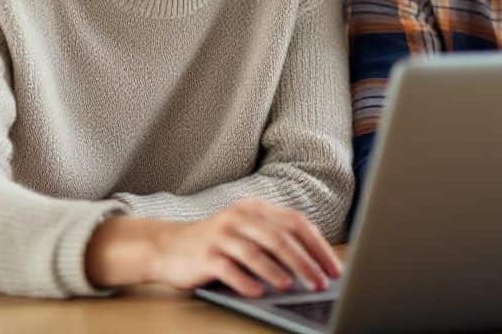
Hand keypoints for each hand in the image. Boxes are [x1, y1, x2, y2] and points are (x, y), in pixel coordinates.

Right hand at [87, 198, 341, 296]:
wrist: (168, 246)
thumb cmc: (217, 243)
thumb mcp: (247, 232)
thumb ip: (275, 240)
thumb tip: (316, 264)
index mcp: (256, 209)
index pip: (296, 223)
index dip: (318, 247)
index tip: (334, 269)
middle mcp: (240, 217)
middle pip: (280, 238)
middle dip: (305, 262)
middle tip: (320, 283)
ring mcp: (221, 235)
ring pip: (256, 253)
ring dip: (278, 272)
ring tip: (293, 287)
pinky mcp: (205, 255)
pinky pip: (229, 269)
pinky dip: (246, 282)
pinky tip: (259, 293)